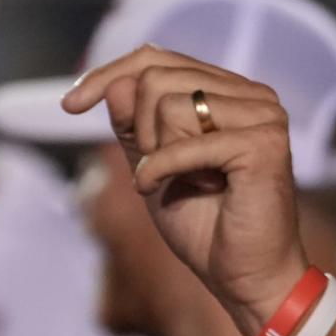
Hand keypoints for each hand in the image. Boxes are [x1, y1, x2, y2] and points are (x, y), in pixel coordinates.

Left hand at [63, 45, 308, 335]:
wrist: (247, 277)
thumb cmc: (207, 226)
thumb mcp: (153, 167)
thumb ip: (134, 125)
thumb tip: (117, 83)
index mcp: (232, 93)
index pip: (158, 58)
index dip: (108, 76)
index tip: (71, 106)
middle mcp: (254, 96)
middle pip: (157, 78)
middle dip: (139, 131)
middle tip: (158, 171)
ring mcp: (264, 115)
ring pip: (169, 105)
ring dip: (158, 154)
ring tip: (187, 183)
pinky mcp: (263, 143)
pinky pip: (184, 144)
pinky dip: (162, 171)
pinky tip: (177, 190)